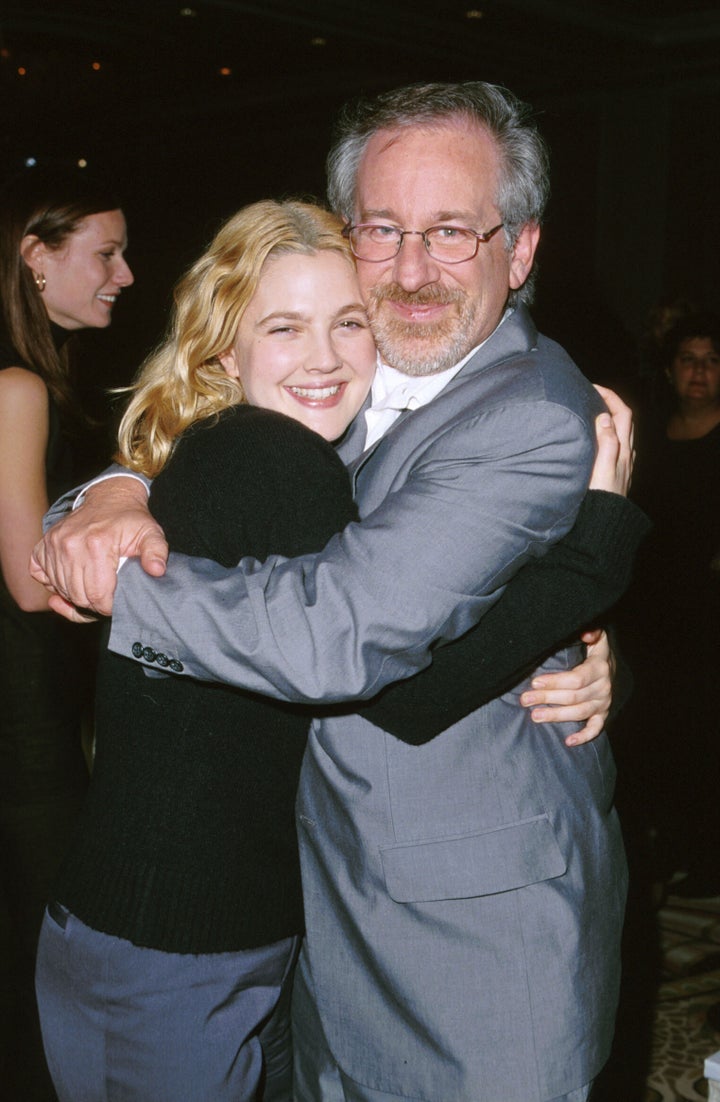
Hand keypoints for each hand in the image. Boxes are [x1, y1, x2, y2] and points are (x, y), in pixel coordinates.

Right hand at [30, 476, 167, 618]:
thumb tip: (157, 570)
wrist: (110, 498)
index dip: (108, 606)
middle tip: (105, 596)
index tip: (116, 601)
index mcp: (97, 545)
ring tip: (91, 586)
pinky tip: (71, 578)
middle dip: (93, 603)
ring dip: (75, 594)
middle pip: (77, 596)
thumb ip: (157, 553)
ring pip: (60, 589)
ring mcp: (54, 544)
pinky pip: (40, 575)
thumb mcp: (150, 533)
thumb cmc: (130, 520)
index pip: (97, 595)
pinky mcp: (44, 544)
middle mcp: (70, 545)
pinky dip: (54, 582)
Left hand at [519, 628, 613, 746]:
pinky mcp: (603, 714)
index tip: (535, 681)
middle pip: (573, 697)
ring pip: (579, 713)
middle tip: (525, 700)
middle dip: (547, 698)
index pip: (576, 678)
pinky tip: (568, 741)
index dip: (555, 681)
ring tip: (535, 716)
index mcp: (599, 668)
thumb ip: (593, 633)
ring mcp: (604, 702)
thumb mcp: (597, 638)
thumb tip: (586, 633)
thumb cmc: (594, 650)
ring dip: (556, 716)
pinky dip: (583, 736)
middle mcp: (603, 687)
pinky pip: (596, 728)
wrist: (611, 666)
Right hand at [590, 385, 634, 495]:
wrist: (604, 522)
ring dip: (608, 418)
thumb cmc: (601, 496)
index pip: (622, 413)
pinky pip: (614, 445)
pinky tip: (596, 438)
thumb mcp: (602, 466)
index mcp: (623, 449)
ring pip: (619, 433)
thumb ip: (606, 441)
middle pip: (623, 420)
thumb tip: (604, 416)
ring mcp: (622, 463)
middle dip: (609, 403)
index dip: (610, 396)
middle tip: (590, 396)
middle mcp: (626, 454)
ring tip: (591, 413)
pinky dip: (606, 434)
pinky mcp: (615, 472)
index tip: (593, 387)